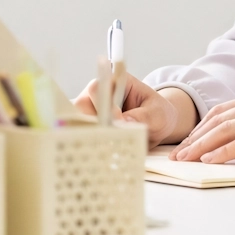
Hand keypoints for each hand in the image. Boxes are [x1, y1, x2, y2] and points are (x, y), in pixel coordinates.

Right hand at [73, 77, 196, 149]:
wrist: (156, 126)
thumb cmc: (158, 114)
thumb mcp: (158, 115)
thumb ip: (142, 117)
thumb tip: (123, 123)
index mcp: (116, 81)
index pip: (98, 87)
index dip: (102, 104)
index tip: (116, 121)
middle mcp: (98, 93)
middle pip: (81, 106)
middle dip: (94, 124)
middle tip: (110, 139)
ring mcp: (90, 110)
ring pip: (77, 123)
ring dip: (91, 137)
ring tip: (110, 147)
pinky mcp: (88, 127)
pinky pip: (80, 136)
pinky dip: (90, 146)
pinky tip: (103, 152)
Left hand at [170, 89, 234, 164]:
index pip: (224, 110)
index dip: (202, 127)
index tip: (186, 144)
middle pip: (220, 118)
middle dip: (195, 137)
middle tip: (177, 154)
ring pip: (227, 128)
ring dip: (202, 146)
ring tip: (185, 159)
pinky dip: (223, 151)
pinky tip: (210, 160)